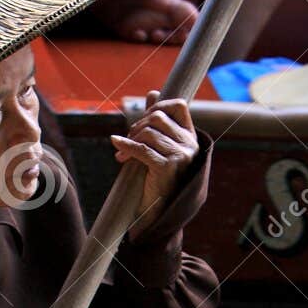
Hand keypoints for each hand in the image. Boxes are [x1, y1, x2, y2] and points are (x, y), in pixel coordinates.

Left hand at [111, 92, 197, 238]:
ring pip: (149, 132)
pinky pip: (142, 149)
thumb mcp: (159, 148)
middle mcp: (189, 146)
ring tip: (122, 153)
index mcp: (191, 138)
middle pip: (158, 117)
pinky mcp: (168, 168)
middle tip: (128, 140)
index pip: (179, 105)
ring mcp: (181, 157)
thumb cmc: (158, 181)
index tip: (143, 121)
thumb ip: (158, 122)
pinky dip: (125, 146)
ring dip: (130, 139)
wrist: (158, 214)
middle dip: (138, 125)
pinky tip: (116, 146)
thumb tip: (153, 93)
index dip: (158, 106)